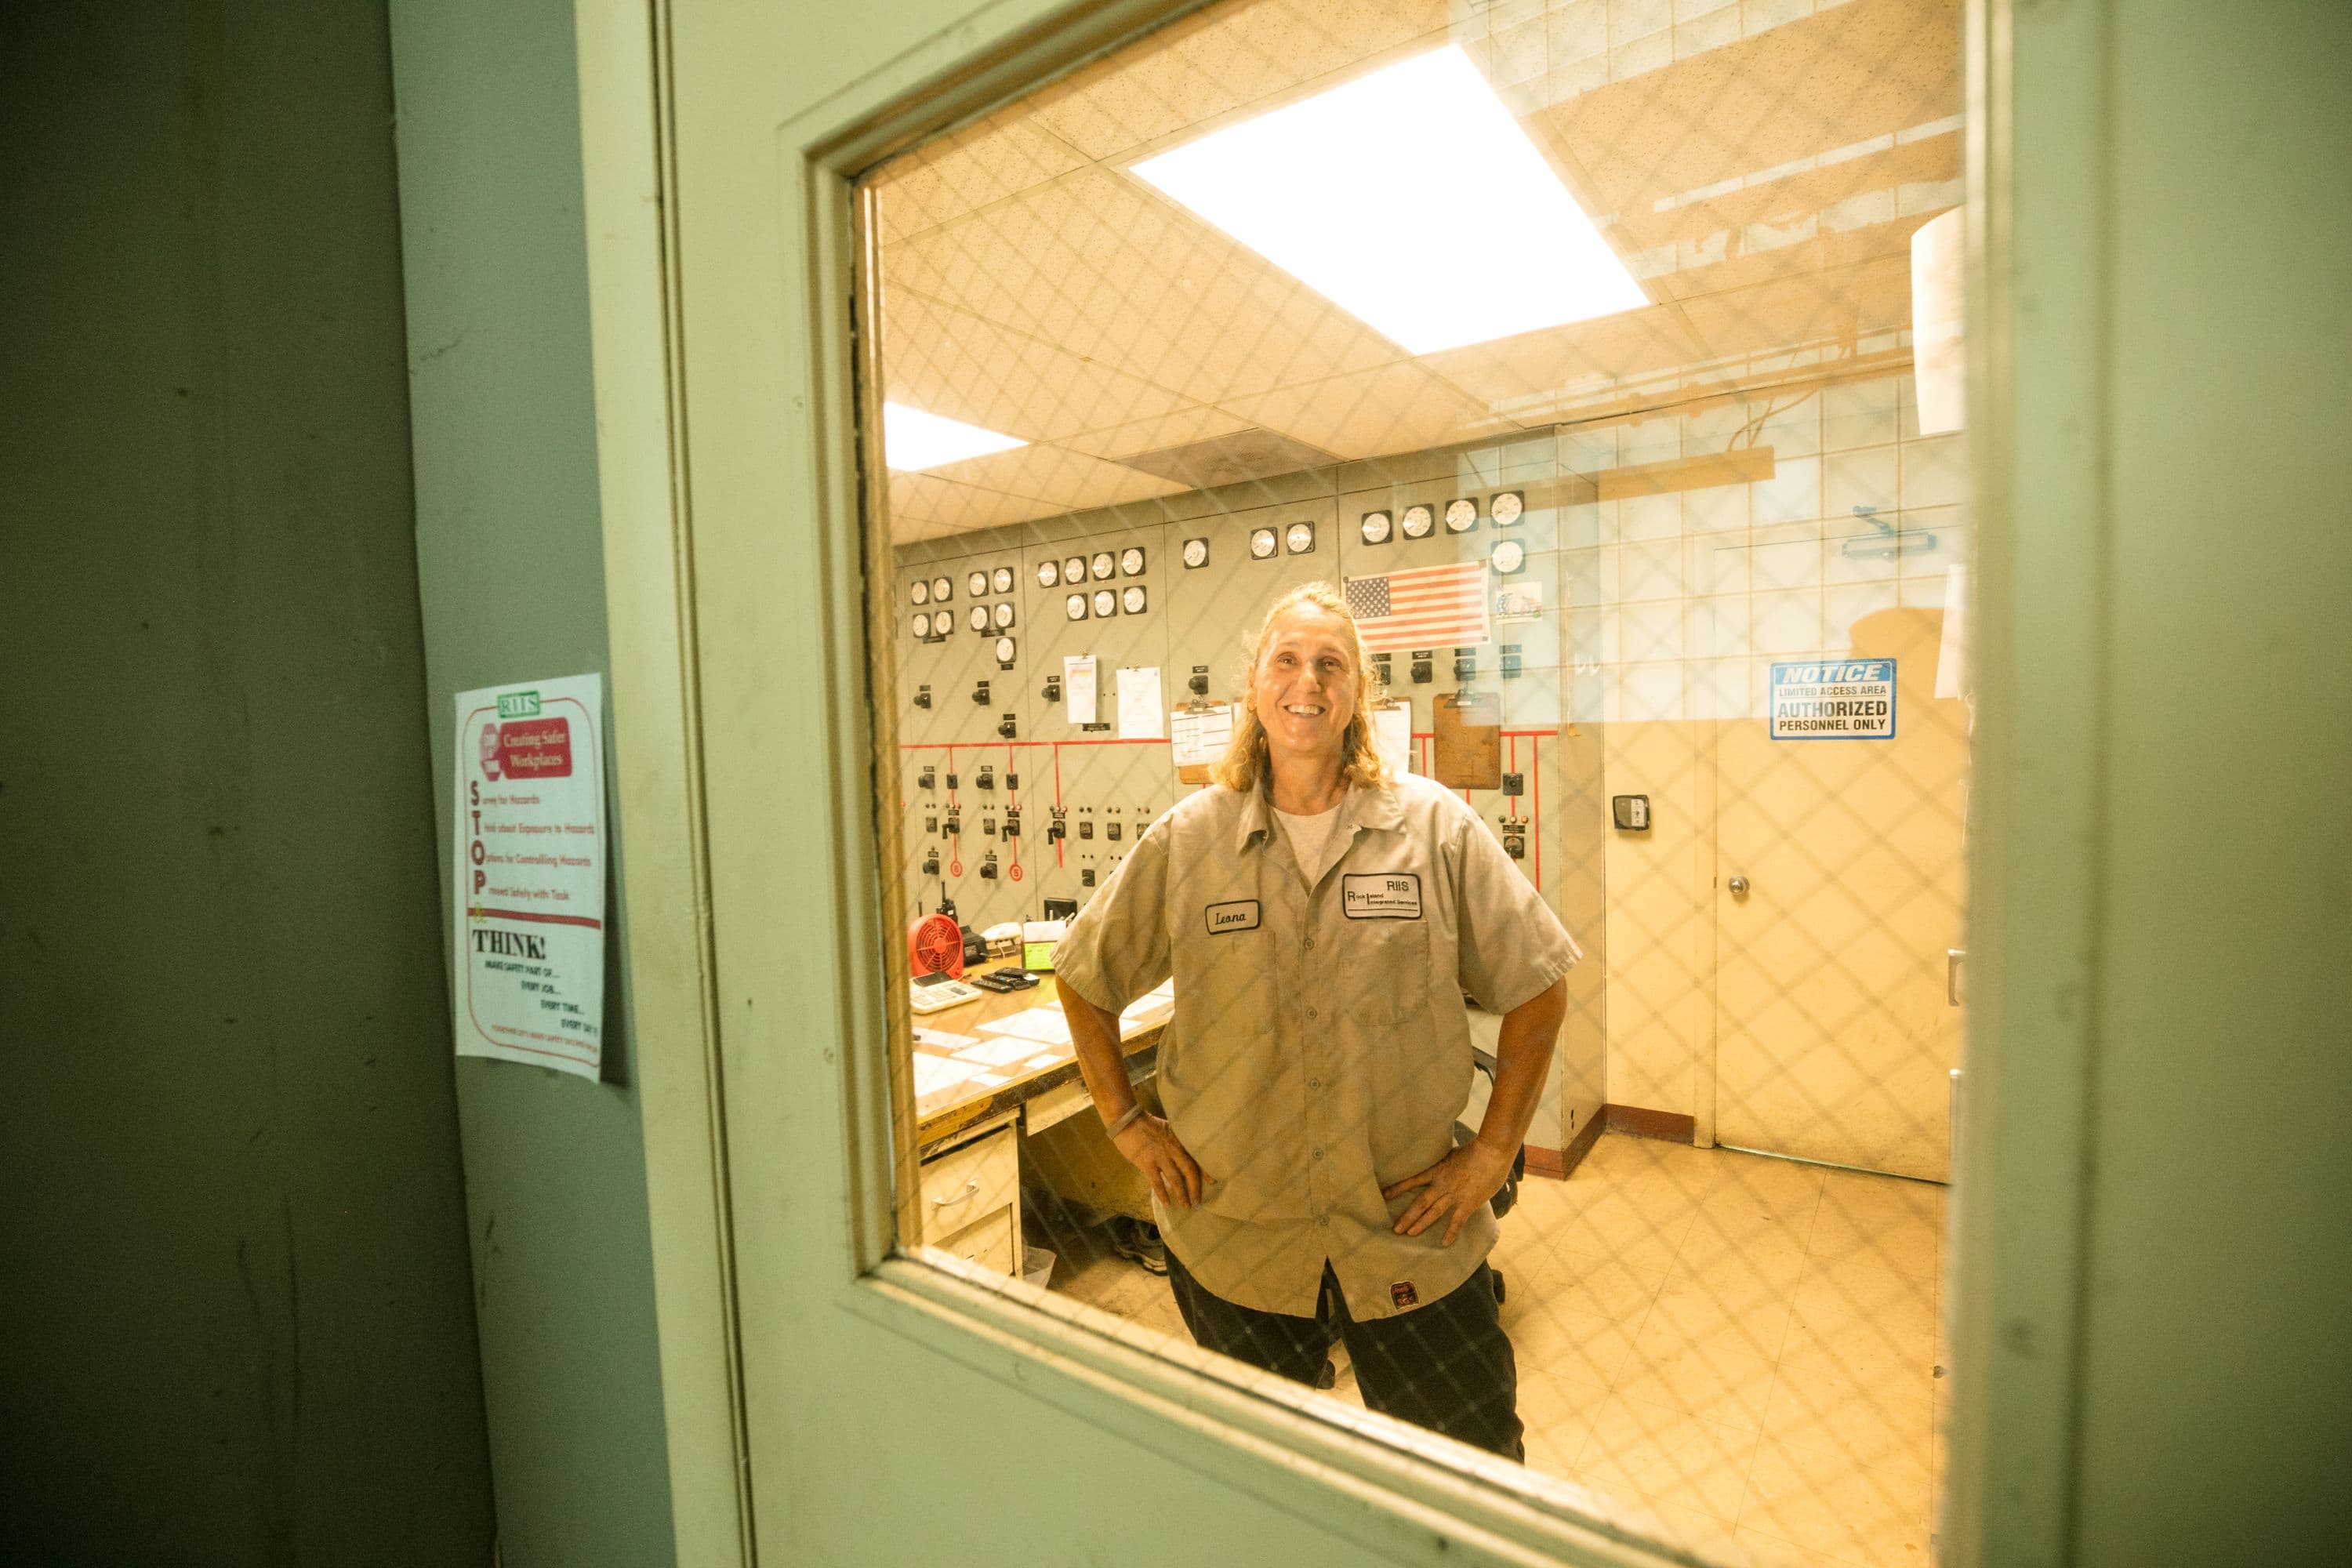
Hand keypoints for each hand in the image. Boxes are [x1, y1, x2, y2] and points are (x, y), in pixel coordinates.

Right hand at [1112, 1113, 1207, 1209]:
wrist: (1126, 1120)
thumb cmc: (1145, 1124)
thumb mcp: (1166, 1128)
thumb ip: (1175, 1141)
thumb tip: (1181, 1156)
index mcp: (1178, 1139)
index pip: (1196, 1156)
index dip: (1205, 1170)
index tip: (1212, 1181)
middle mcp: (1173, 1148)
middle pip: (1189, 1170)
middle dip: (1195, 1188)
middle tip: (1198, 1201)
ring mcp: (1160, 1156)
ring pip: (1176, 1179)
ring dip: (1182, 1194)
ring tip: (1187, 1206)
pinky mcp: (1147, 1163)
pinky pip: (1157, 1182)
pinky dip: (1163, 1194)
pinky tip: (1167, 1203)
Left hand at [1383, 1140, 1515, 1245]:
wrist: (1491, 1152)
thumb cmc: (1476, 1149)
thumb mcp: (1453, 1153)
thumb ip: (1446, 1163)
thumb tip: (1443, 1164)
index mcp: (1437, 1171)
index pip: (1413, 1180)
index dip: (1398, 1188)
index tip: (1385, 1195)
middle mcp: (1442, 1184)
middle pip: (1420, 1202)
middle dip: (1407, 1216)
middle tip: (1395, 1229)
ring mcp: (1454, 1195)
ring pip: (1433, 1212)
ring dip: (1420, 1224)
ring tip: (1408, 1234)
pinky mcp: (1467, 1203)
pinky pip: (1457, 1221)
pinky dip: (1451, 1233)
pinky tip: (1444, 1243)